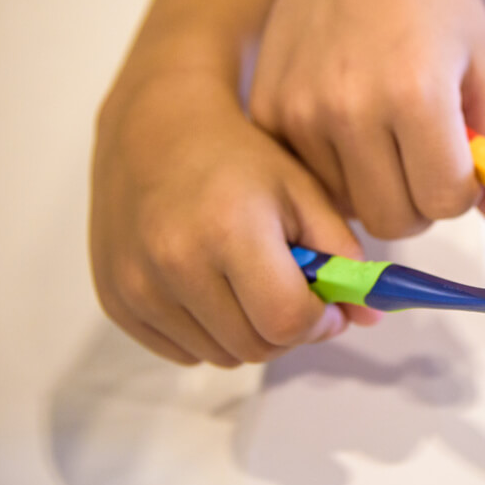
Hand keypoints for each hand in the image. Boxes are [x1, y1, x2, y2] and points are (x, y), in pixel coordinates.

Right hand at [90, 72, 378, 366]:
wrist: (156, 129)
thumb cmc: (240, 157)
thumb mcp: (304, 192)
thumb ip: (343, 256)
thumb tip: (369, 316)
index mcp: (229, 230)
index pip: (288, 321)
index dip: (320, 320)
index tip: (326, 303)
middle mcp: (175, 262)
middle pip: (256, 347)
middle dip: (286, 328)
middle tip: (290, 290)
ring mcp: (137, 285)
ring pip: (221, 355)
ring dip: (248, 332)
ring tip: (249, 282)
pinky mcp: (115, 301)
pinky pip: (183, 351)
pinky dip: (208, 332)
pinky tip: (211, 285)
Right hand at [249, 0, 484, 239]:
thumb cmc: (442, 5)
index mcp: (416, 92)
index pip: (445, 201)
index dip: (463, 188)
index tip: (462, 156)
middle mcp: (349, 104)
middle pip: (396, 219)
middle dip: (422, 199)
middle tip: (428, 156)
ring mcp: (299, 109)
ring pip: (351, 206)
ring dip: (378, 186)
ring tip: (389, 131)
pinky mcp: (267, 111)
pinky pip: (311, 181)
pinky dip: (338, 170)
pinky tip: (352, 124)